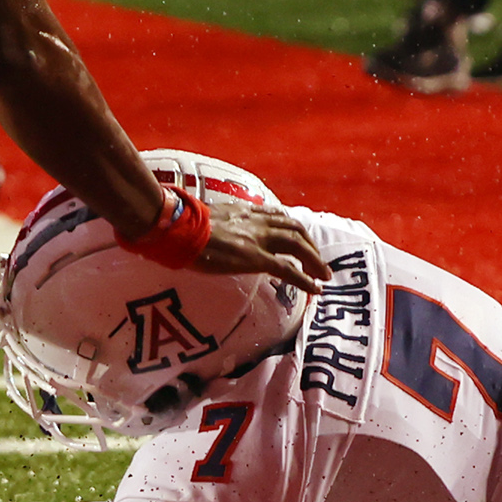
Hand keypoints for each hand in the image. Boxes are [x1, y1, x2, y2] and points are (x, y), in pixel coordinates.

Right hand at [195, 198, 329, 292]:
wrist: (179, 227)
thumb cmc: (183, 223)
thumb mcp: (208, 215)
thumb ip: (219, 222)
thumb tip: (214, 230)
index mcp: (245, 212)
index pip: (277, 216)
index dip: (291, 229)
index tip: (300, 240)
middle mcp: (256, 222)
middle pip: (295, 230)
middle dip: (310, 246)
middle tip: (318, 262)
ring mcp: (258, 240)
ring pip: (298, 246)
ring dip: (314, 260)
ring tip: (323, 275)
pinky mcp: (254, 258)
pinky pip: (287, 269)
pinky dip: (305, 279)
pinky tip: (314, 288)